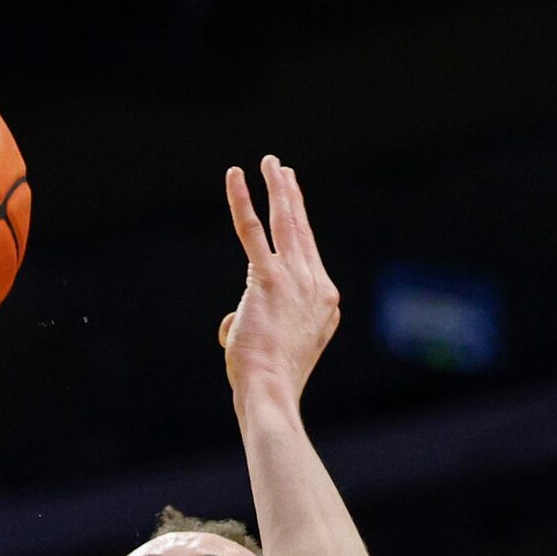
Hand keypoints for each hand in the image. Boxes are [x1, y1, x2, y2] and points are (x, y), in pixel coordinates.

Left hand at [220, 157, 339, 415]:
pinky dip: (242, 201)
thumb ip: (254, 326)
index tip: (290, 202)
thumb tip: (232, 324)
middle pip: (302, 229)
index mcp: (324, 300)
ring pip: (286, 221)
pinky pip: (252, 231)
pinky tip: (237, 176)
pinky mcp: (268, 280)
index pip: (308, 254)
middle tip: (283, 170)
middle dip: (291, 195)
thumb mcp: (273, 349)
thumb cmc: (267, 379)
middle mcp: (316, 284)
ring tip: (270, 163)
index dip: (298, 225)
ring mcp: (296, 280)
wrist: (271, 391)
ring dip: (278, 188)